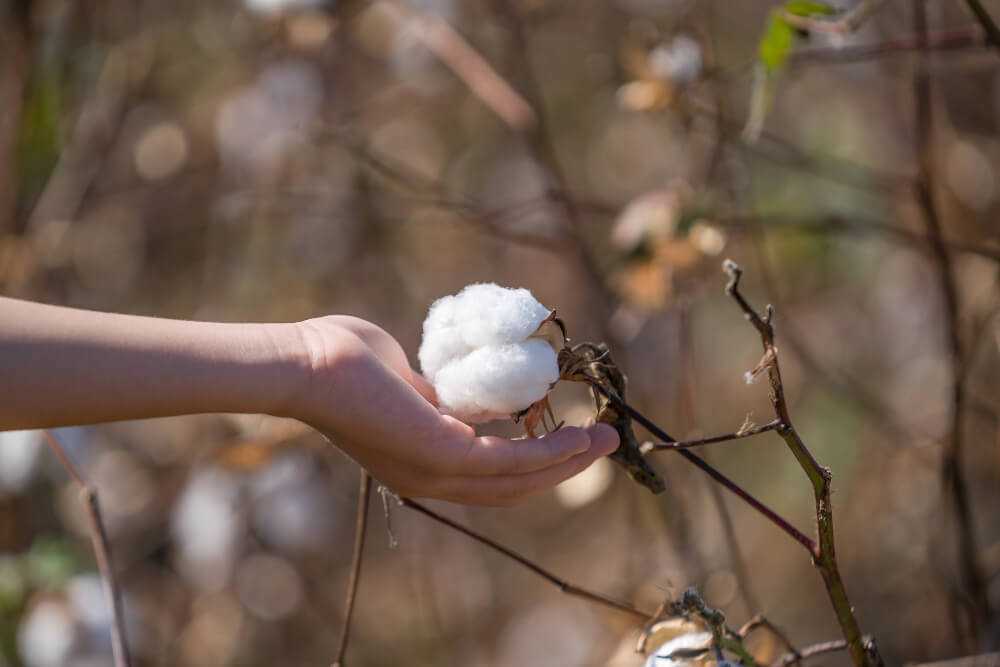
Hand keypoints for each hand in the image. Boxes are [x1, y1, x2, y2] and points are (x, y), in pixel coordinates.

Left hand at [289, 316, 618, 505]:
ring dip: (568, 462)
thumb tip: (456, 386)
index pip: (489, 474)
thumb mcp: (407, 381)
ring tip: (605, 440)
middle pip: (513, 487)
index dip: (536, 462)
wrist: (306, 364)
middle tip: (604, 443)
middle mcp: (431, 479)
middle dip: (563, 468)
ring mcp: (435, 472)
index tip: (571, 439)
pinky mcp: (441, 454)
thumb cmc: (342, 360)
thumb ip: (436, 390)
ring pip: (519, 480)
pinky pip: (509, 459)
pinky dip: (548, 451)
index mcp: (422, 462)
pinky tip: (576, 435)